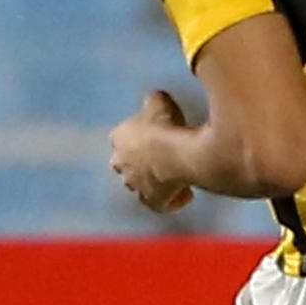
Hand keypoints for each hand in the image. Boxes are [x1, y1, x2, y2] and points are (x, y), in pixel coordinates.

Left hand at [109, 90, 193, 212]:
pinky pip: (161, 203)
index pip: (120, 137)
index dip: (136, 136)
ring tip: (173, 175)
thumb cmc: (164, 124)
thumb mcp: (158, 101)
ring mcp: (135, 185)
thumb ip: (152, 101)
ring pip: (140, 185)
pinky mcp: (152, 201)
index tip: (151, 133)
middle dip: (138, 162)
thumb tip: (153, 101)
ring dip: (153, 181)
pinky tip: (186, 192)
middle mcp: (121, 164)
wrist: (174, 153)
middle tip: (159, 156)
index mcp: (118, 138)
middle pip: (126, 164)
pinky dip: (173, 200)